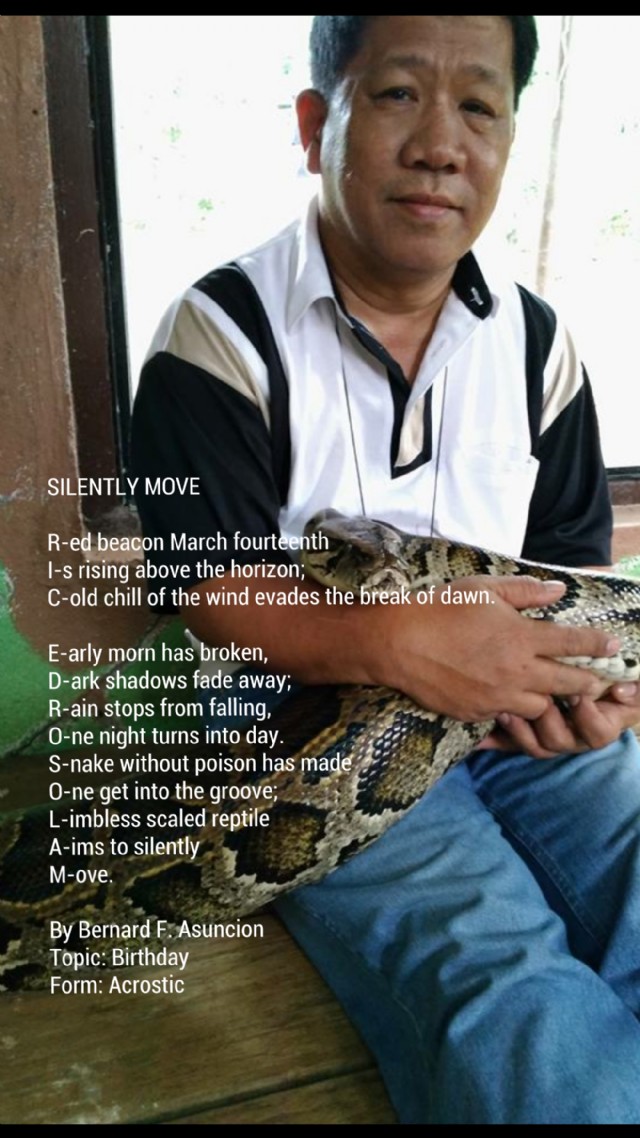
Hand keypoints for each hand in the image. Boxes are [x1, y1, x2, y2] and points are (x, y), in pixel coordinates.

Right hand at [380, 574, 621, 723]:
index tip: (614, 647)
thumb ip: (524, 592)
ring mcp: (497, 696)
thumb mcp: (484, 589)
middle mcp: (516, 670)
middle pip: (567, 684)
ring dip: (549, 700)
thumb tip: (558, 591)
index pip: (573, 644)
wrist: (398, 643)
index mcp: (521, 637)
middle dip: (587, 684)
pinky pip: (506, 717)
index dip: (598, 645)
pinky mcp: (478, 713)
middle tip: (597, 684)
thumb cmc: (440, 609)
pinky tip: (508, 700)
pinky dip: (512, 709)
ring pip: (541, 708)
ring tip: (551, 695)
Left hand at [480, 681, 639, 758]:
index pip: (598, 732)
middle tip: (536, 702)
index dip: (588, 717)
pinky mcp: (526, 736)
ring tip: (507, 712)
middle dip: (548, 722)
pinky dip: (495, 741)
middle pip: (560, 741)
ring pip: (536, 746)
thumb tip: (623, 690)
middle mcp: (574, 736)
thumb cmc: (607, 682)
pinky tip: (480, 737)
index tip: (579, 696)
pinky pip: (510, 745)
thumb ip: (631, 689)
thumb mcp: (623, 685)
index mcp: (600, 724)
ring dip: (522, 731)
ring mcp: (550, 738)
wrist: (586, 685)